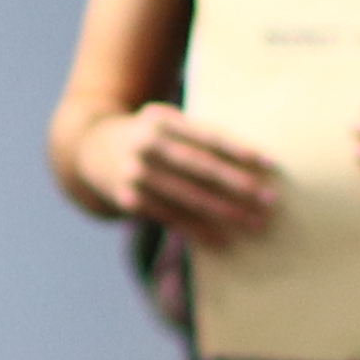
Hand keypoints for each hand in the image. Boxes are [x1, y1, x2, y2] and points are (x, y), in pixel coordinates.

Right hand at [91, 102, 281, 244]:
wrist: (90, 149)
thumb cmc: (147, 134)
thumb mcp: (164, 120)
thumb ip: (196, 133)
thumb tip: (250, 158)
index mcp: (161, 119)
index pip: (207, 136)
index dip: (238, 150)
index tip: (268, 164)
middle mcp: (147, 146)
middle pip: (201, 168)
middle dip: (238, 185)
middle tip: (269, 200)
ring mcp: (137, 174)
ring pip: (190, 197)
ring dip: (227, 212)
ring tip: (255, 223)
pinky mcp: (130, 201)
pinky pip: (172, 218)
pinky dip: (200, 231)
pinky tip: (224, 240)